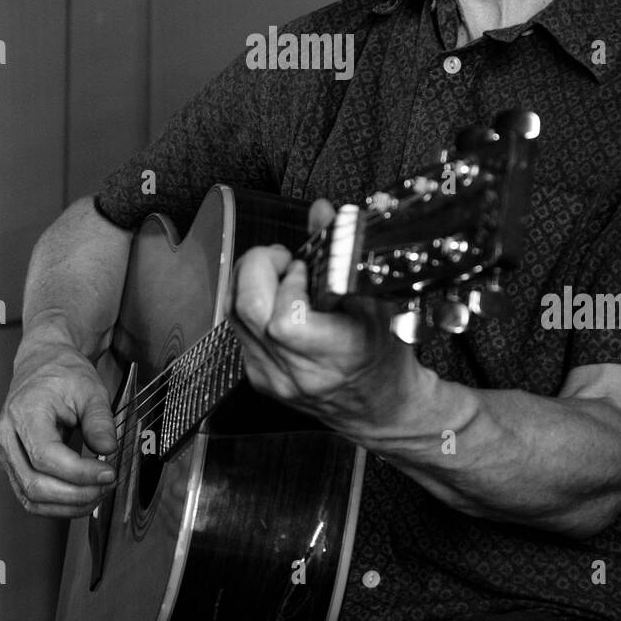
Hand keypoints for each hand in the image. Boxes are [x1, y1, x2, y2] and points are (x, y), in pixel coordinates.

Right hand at [0, 330, 116, 516]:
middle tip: (107, 485)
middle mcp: (7, 437)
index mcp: (24, 412)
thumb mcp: (90, 387)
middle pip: (35, 484)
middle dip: (76, 494)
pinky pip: (30, 497)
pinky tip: (82, 498)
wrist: (42, 364)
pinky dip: (58, 505)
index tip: (108, 472)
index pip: (45, 456)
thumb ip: (99, 419)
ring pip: (31, 498)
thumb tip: (108, 449)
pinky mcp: (13, 466)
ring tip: (99, 493)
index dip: (79, 472)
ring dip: (68, 505)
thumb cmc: (62, 373)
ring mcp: (7, 454)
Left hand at [231, 199, 420, 438]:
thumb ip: (342, 252)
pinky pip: (238, 327)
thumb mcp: (378, 300)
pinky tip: (277, 296)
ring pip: (234, 313)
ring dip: (251, 279)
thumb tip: (321, 212)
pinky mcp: (258, 377)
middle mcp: (297, 373)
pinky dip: (251, 300)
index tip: (310, 269)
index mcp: (336, 356)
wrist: (380, 408)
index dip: (290, 283)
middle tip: (286, 259)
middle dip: (259, 266)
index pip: (285, 321)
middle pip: (247, 310)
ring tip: (283, 273)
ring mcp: (272, 378)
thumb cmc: (386, 354)